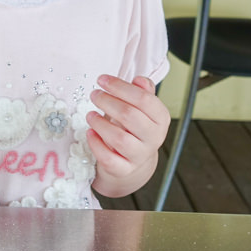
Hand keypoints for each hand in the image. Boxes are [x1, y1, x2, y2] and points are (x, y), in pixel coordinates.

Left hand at [86, 75, 170, 197]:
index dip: (120, 87)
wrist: (133, 161)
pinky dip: (96, 144)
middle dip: (108, 102)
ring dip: (100, 124)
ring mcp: (139, 156)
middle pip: (130, 116)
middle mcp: (154, 138)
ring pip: (119, 139)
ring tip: (90, 115)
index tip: (102, 80)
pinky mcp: (124, 169)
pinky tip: (90, 133)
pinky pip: (108, 159)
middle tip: (94, 95)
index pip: (144, 99)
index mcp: (161, 119)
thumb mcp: (141, 109)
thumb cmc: (134, 128)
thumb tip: (139, 80)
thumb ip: (142, 92)